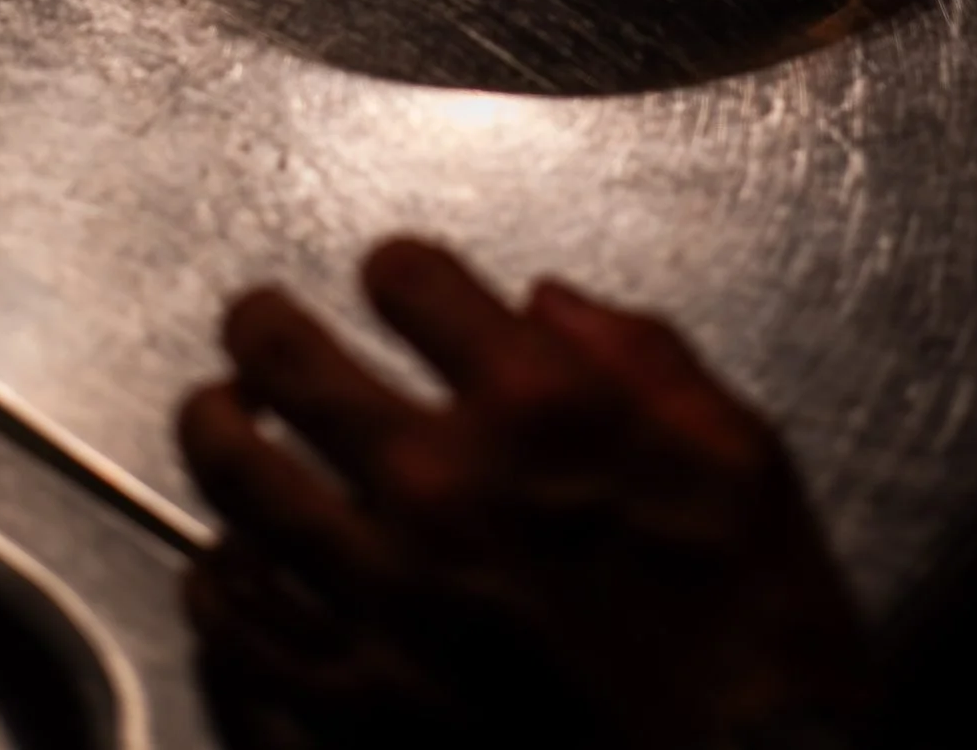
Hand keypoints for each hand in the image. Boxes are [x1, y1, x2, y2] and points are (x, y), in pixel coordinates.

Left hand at [178, 238, 869, 746]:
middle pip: (284, 357)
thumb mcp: (746, 461)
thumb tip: (553, 307)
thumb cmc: (757, 645)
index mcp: (538, 411)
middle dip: (265, 324)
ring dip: (219, 435)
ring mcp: (377, 608)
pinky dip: (225, 583)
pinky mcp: (343, 715)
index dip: (398, 270)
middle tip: (258, 324)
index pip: (406, 277)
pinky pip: (235, 626)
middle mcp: (439, 492)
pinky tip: (235, 564)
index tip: (395, 282)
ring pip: (232, 481)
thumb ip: (645, 358)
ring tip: (221, 421)